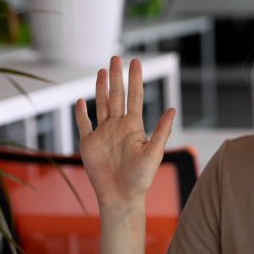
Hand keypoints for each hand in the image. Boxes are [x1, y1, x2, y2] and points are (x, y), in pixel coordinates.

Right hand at [75, 56, 175, 206]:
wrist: (121, 196)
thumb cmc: (141, 178)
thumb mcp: (154, 153)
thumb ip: (161, 131)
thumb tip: (172, 109)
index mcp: (134, 127)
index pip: (134, 96)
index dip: (135, 79)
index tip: (136, 61)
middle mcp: (118, 127)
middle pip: (117, 95)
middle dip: (117, 76)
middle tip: (116, 57)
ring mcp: (102, 134)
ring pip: (101, 105)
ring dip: (102, 88)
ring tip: (102, 71)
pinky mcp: (88, 144)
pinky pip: (84, 125)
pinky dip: (81, 113)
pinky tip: (81, 101)